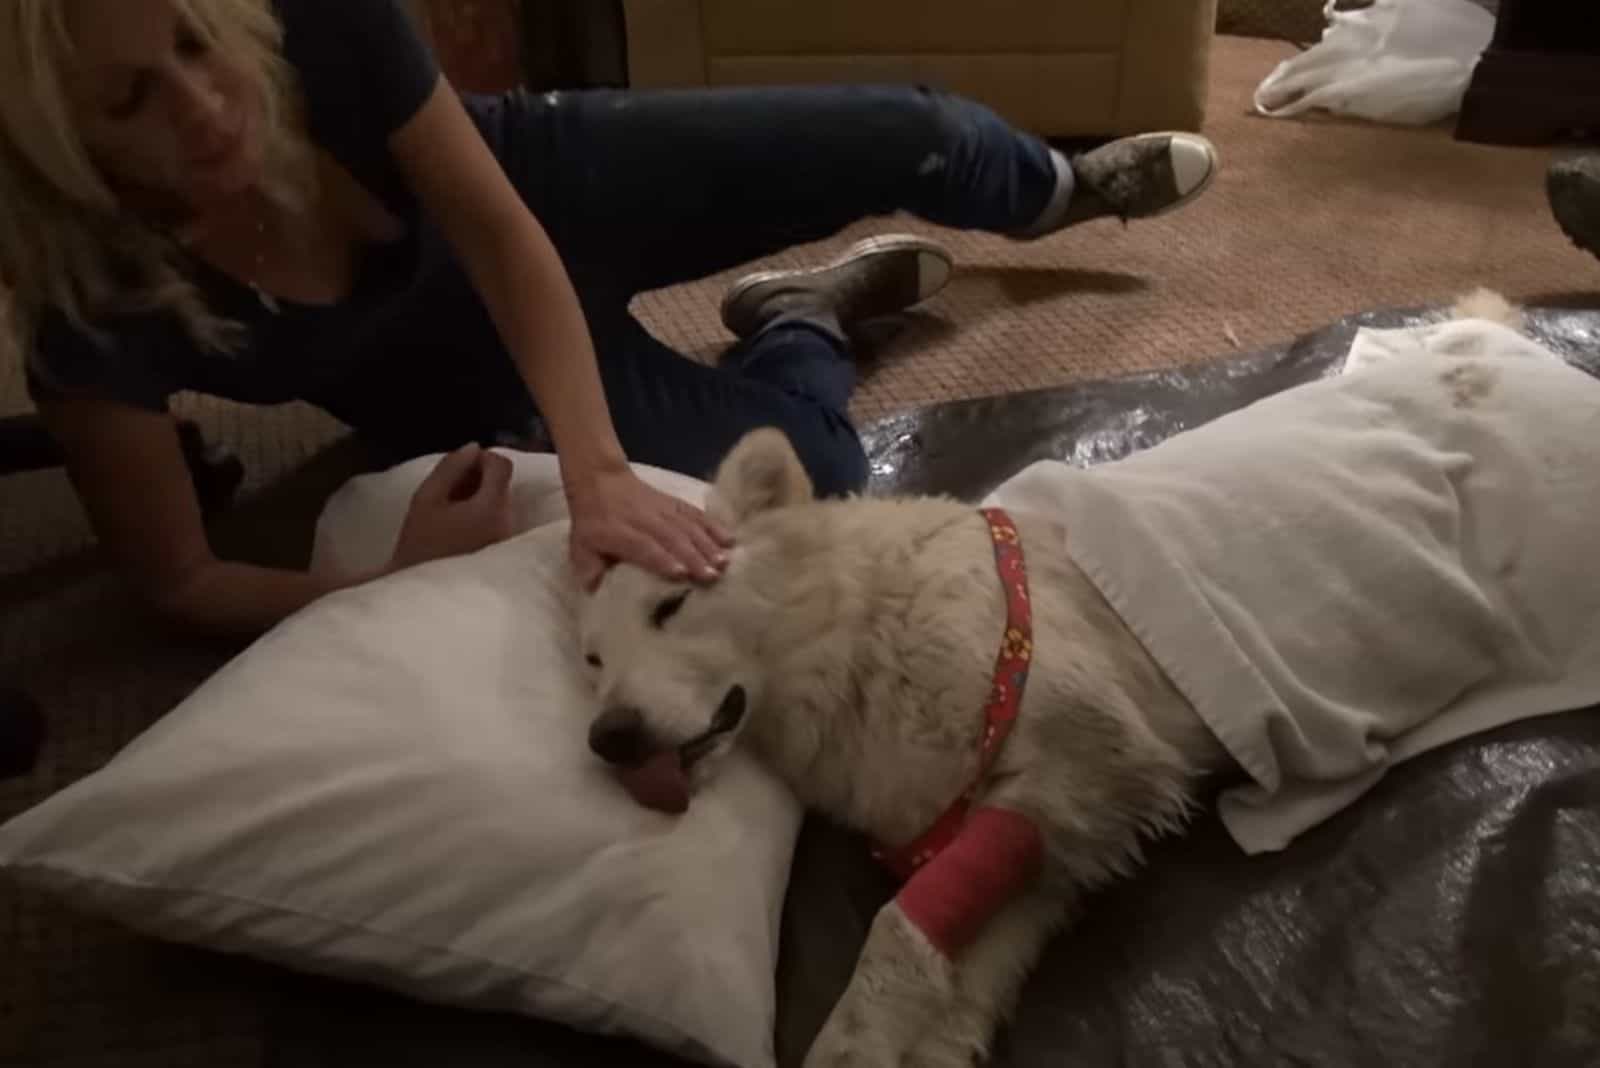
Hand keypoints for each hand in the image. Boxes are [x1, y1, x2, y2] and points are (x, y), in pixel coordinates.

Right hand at [390, 444, 515, 570]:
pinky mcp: (503, 549)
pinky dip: (482, 511)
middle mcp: (508, 520)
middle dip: (479, 476)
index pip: (502, 465)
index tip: (458, 466)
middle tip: (449, 486)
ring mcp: (508, 537)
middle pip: (503, 482)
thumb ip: (449, 468)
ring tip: (450, 505)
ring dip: (479, 494)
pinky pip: (498, 517)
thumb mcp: (426, 499)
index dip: (482, 458)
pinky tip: (458, 523)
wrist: (420, 590)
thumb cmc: (418, 544)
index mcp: (492, 507)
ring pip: (501, 499)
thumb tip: (472, 447)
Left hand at [566, 465, 733, 590]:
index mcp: (620, 533)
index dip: (662, 559)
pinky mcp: (675, 503)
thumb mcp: (580, 547)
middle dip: (694, 557)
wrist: (600, 481)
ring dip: (707, 544)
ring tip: (724, 561)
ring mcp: (662, 509)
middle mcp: (645, 520)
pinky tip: (729, 538)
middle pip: (672, 538)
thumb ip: (590, 571)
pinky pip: (696, 514)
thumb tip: (596, 593)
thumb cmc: (592, 522)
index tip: (681, 574)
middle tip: (713, 575)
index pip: (644, 546)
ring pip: (687, 526)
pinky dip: (713, 525)